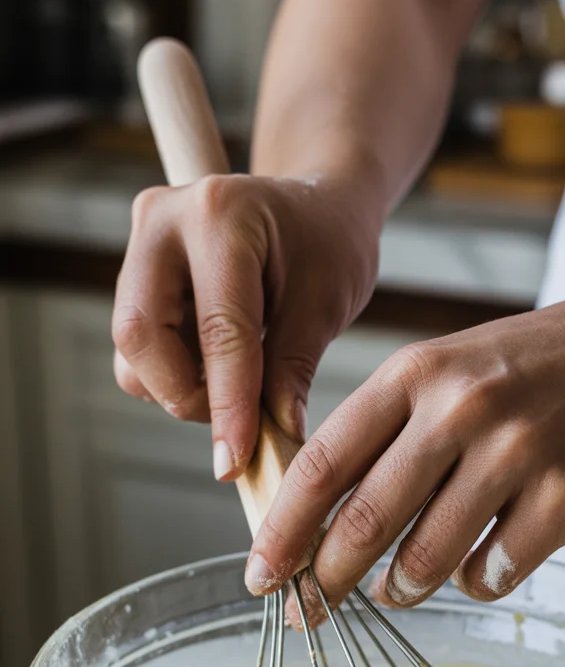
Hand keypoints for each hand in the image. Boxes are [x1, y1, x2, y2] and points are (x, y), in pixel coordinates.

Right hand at [113, 174, 379, 474]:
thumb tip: (275, 439)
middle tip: (236, 423)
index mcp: (220, 214)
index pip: (219, 329)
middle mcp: (164, 220)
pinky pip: (138, 347)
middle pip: (141, 334)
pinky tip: (219, 366)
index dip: (227, 403)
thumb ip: (293, 371)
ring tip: (239, 385)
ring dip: (179, 388)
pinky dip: (174, 374)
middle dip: (184, 395)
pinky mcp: (135, 273)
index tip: (235, 460)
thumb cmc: (328, 243)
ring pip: (132, 348)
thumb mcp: (325, 303)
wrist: (315, 206)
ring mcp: (141, 245)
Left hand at [245, 282, 564, 614]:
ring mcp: (518, 453)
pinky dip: (474, 584)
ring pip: (428, 560)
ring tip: (396, 589)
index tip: (261, 575)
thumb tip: (310, 521)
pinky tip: (478, 567)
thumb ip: (380, 433)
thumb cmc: (525, 368)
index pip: (324, 464)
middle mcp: (462, 409)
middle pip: (366, 521)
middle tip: (310, 611)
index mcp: (415, 373)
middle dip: (326, 581)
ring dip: (401, 589)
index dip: (282, 530)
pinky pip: (493, 574)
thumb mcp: (442, 369)